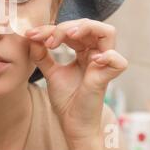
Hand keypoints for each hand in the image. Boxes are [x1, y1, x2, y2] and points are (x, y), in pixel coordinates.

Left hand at [25, 18, 127, 149]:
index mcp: (84, 51)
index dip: (51, 28)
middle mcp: (95, 54)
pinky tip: (91, 59)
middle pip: (89, 25)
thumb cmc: (66, 98)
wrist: (71, 123)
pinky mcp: (106, 79)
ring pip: (108, 32)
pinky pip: (118, 61)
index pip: (72, 29)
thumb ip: (41, 55)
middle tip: (48, 40)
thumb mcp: (50, 72)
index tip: (31, 35)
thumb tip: (31, 37)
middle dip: (66, 27)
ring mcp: (103, 65)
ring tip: (68, 35)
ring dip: (87, 28)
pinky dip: (107, 56)